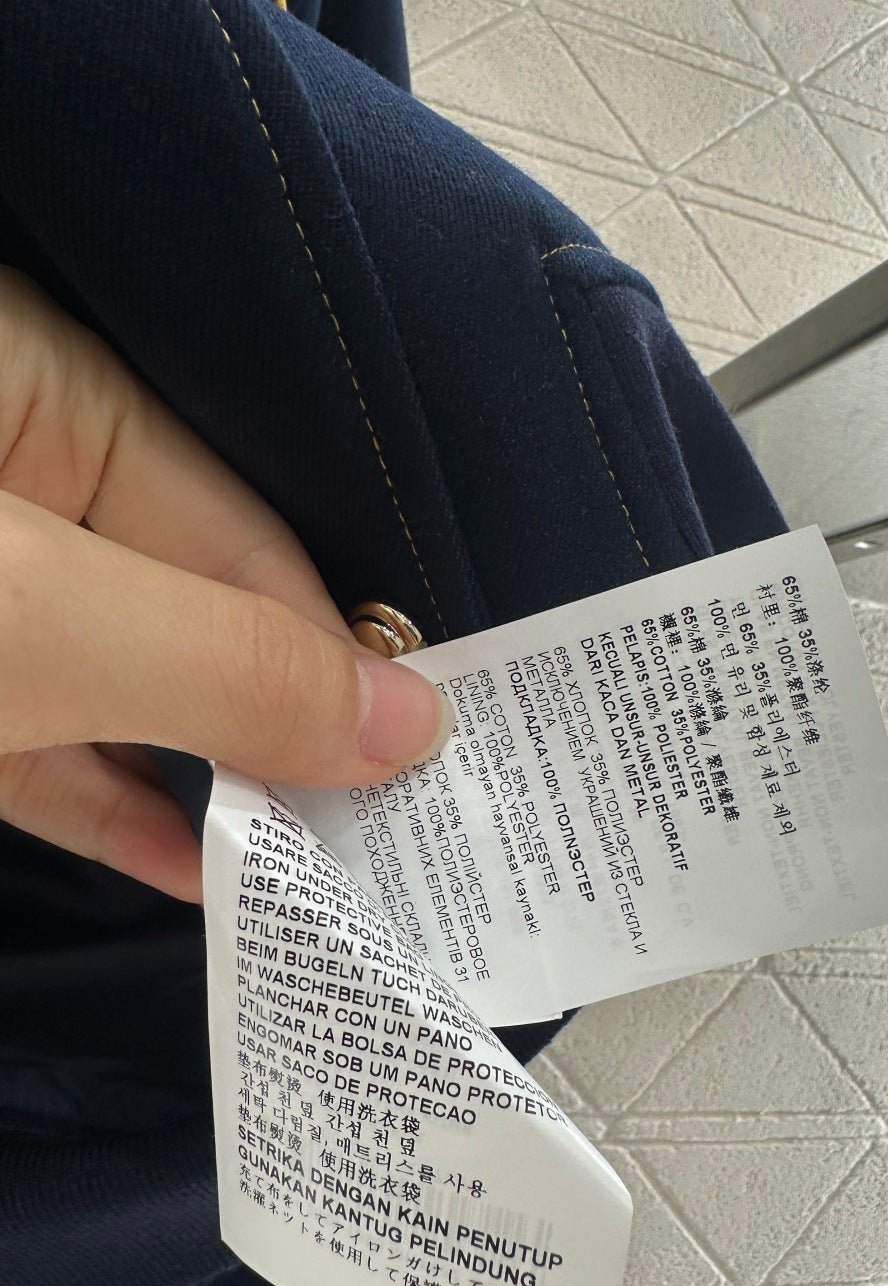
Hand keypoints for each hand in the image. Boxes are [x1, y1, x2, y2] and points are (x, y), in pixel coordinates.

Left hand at [0, 269, 451, 903]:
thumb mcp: (34, 619)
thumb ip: (225, 666)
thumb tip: (412, 720)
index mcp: (36, 386)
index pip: (240, 529)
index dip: (332, 650)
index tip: (417, 759)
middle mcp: (13, 481)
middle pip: (193, 610)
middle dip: (281, 726)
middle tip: (394, 831)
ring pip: (120, 689)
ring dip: (209, 784)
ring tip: (320, 867)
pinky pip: (42, 748)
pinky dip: (111, 811)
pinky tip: (197, 868)